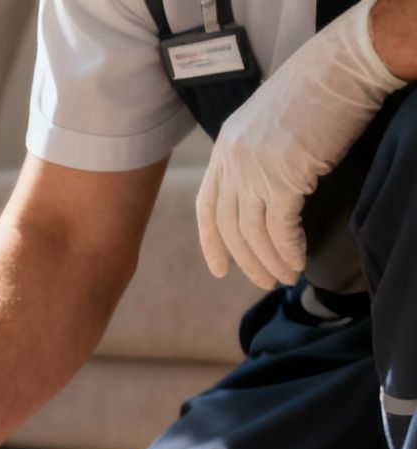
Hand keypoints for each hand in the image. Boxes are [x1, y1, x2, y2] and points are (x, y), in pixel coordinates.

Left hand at [197, 0, 404, 289]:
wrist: (340, 68)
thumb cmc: (313, 91)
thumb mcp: (266, 124)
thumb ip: (254, 156)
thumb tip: (263, 192)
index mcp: (224, 149)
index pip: (206, 206)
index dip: (211, 242)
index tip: (219, 270)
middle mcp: (232, 162)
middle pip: (228, 226)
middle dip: (245, 260)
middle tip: (263, 281)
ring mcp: (255, 170)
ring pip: (253, 232)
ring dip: (269, 260)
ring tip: (285, 277)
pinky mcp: (283, 177)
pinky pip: (280, 226)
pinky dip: (287, 249)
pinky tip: (297, 261)